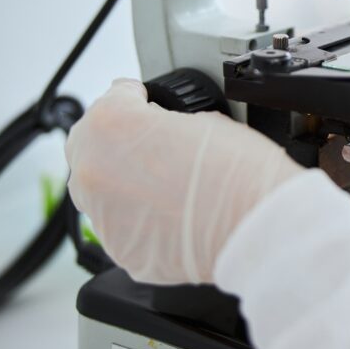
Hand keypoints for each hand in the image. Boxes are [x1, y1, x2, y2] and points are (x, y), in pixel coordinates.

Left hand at [65, 78, 301, 284]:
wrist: (258, 224)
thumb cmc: (239, 170)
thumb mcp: (203, 119)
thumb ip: (163, 123)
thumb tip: (159, 134)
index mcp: (111, 124)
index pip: (114, 98)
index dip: (136, 99)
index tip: (146, 104)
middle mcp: (92, 169)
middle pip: (91, 145)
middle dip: (118, 141)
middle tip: (153, 145)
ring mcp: (101, 215)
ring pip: (102, 190)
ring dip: (125, 182)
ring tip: (168, 185)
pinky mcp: (120, 250)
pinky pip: (122, 226)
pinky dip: (141, 219)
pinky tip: (174, 213)